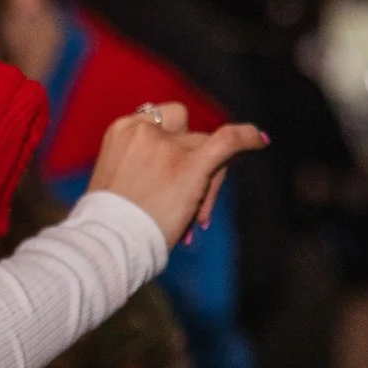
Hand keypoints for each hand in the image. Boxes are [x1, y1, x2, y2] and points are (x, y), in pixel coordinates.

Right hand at [89, 104, 267, 248]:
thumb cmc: (111, 221)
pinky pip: (228, 140)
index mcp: (124, 129)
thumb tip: (185, 166)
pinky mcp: (190, 166)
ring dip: (207, 185)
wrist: (106, 243)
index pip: (165, 124)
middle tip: (191, 208)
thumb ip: (146, 162)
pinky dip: (248, 137)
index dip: (176, 146)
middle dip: (194, 164)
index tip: (173, 174)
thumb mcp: (119, 177)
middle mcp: (146, 131)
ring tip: (194, 222)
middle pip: (189, 135)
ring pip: (206, 149)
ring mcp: (167, 147)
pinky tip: (261, 140)